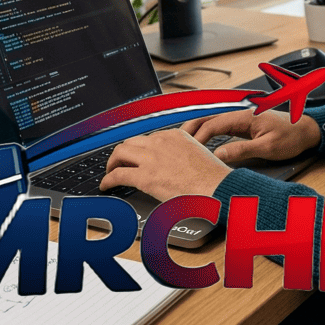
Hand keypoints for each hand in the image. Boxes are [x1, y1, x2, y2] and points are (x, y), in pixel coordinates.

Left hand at [100, 129, 231, 199]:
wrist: (217, 188)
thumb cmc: (213, 178)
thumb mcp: (198, 154)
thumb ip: (183, 152)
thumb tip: (177, 163)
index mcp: (174, 136)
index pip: (148, 138)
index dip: (139, 149)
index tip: (136, 157)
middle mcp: (160, 142)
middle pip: (130, 142)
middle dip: (122, 153)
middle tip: (119, 163)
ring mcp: (151, 159)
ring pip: (120, 153)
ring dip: (112, 163)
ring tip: (110, 172)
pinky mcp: (145, 177)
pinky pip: (117, 175)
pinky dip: (108, 180)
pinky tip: (106, 186)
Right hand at [180, 108, 320, 163]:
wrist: (307, 131)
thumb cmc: (292, 136)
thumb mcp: (267, 147)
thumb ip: (242, 150)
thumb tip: (219, 155)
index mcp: (244, 116)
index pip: (213, 124)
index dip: (198, 137)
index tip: (189, 150)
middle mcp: (240, 114)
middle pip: (208, 118)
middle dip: (190, 130)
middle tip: (177, 144)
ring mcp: (241, 118)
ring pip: (212, 121)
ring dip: (197, 130)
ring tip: (184, 144)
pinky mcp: (243, 125)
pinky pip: (220, 126)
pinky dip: (207, 133)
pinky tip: (202, 142)